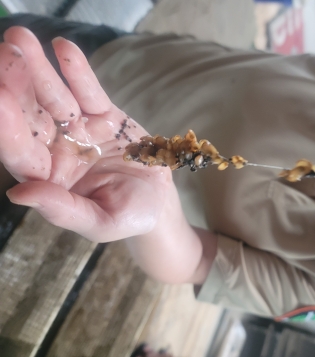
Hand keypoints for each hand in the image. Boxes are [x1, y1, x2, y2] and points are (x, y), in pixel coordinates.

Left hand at [0, 27, 173, 241]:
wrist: (160, 204)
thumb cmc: (129, 219)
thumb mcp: (100, 222)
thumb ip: (63, 210)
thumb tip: (18, 193)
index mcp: (48, 178)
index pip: (20, 151)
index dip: (9, 127)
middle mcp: (56, 149)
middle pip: (30, 116)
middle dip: (15, 85)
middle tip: (4, 53)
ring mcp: (80, 129)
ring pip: (55, 97)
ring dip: (38, 68)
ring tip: (21, 39)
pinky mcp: (104, 116)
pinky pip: (89, 92)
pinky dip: (77, 71)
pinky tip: (63, 48)